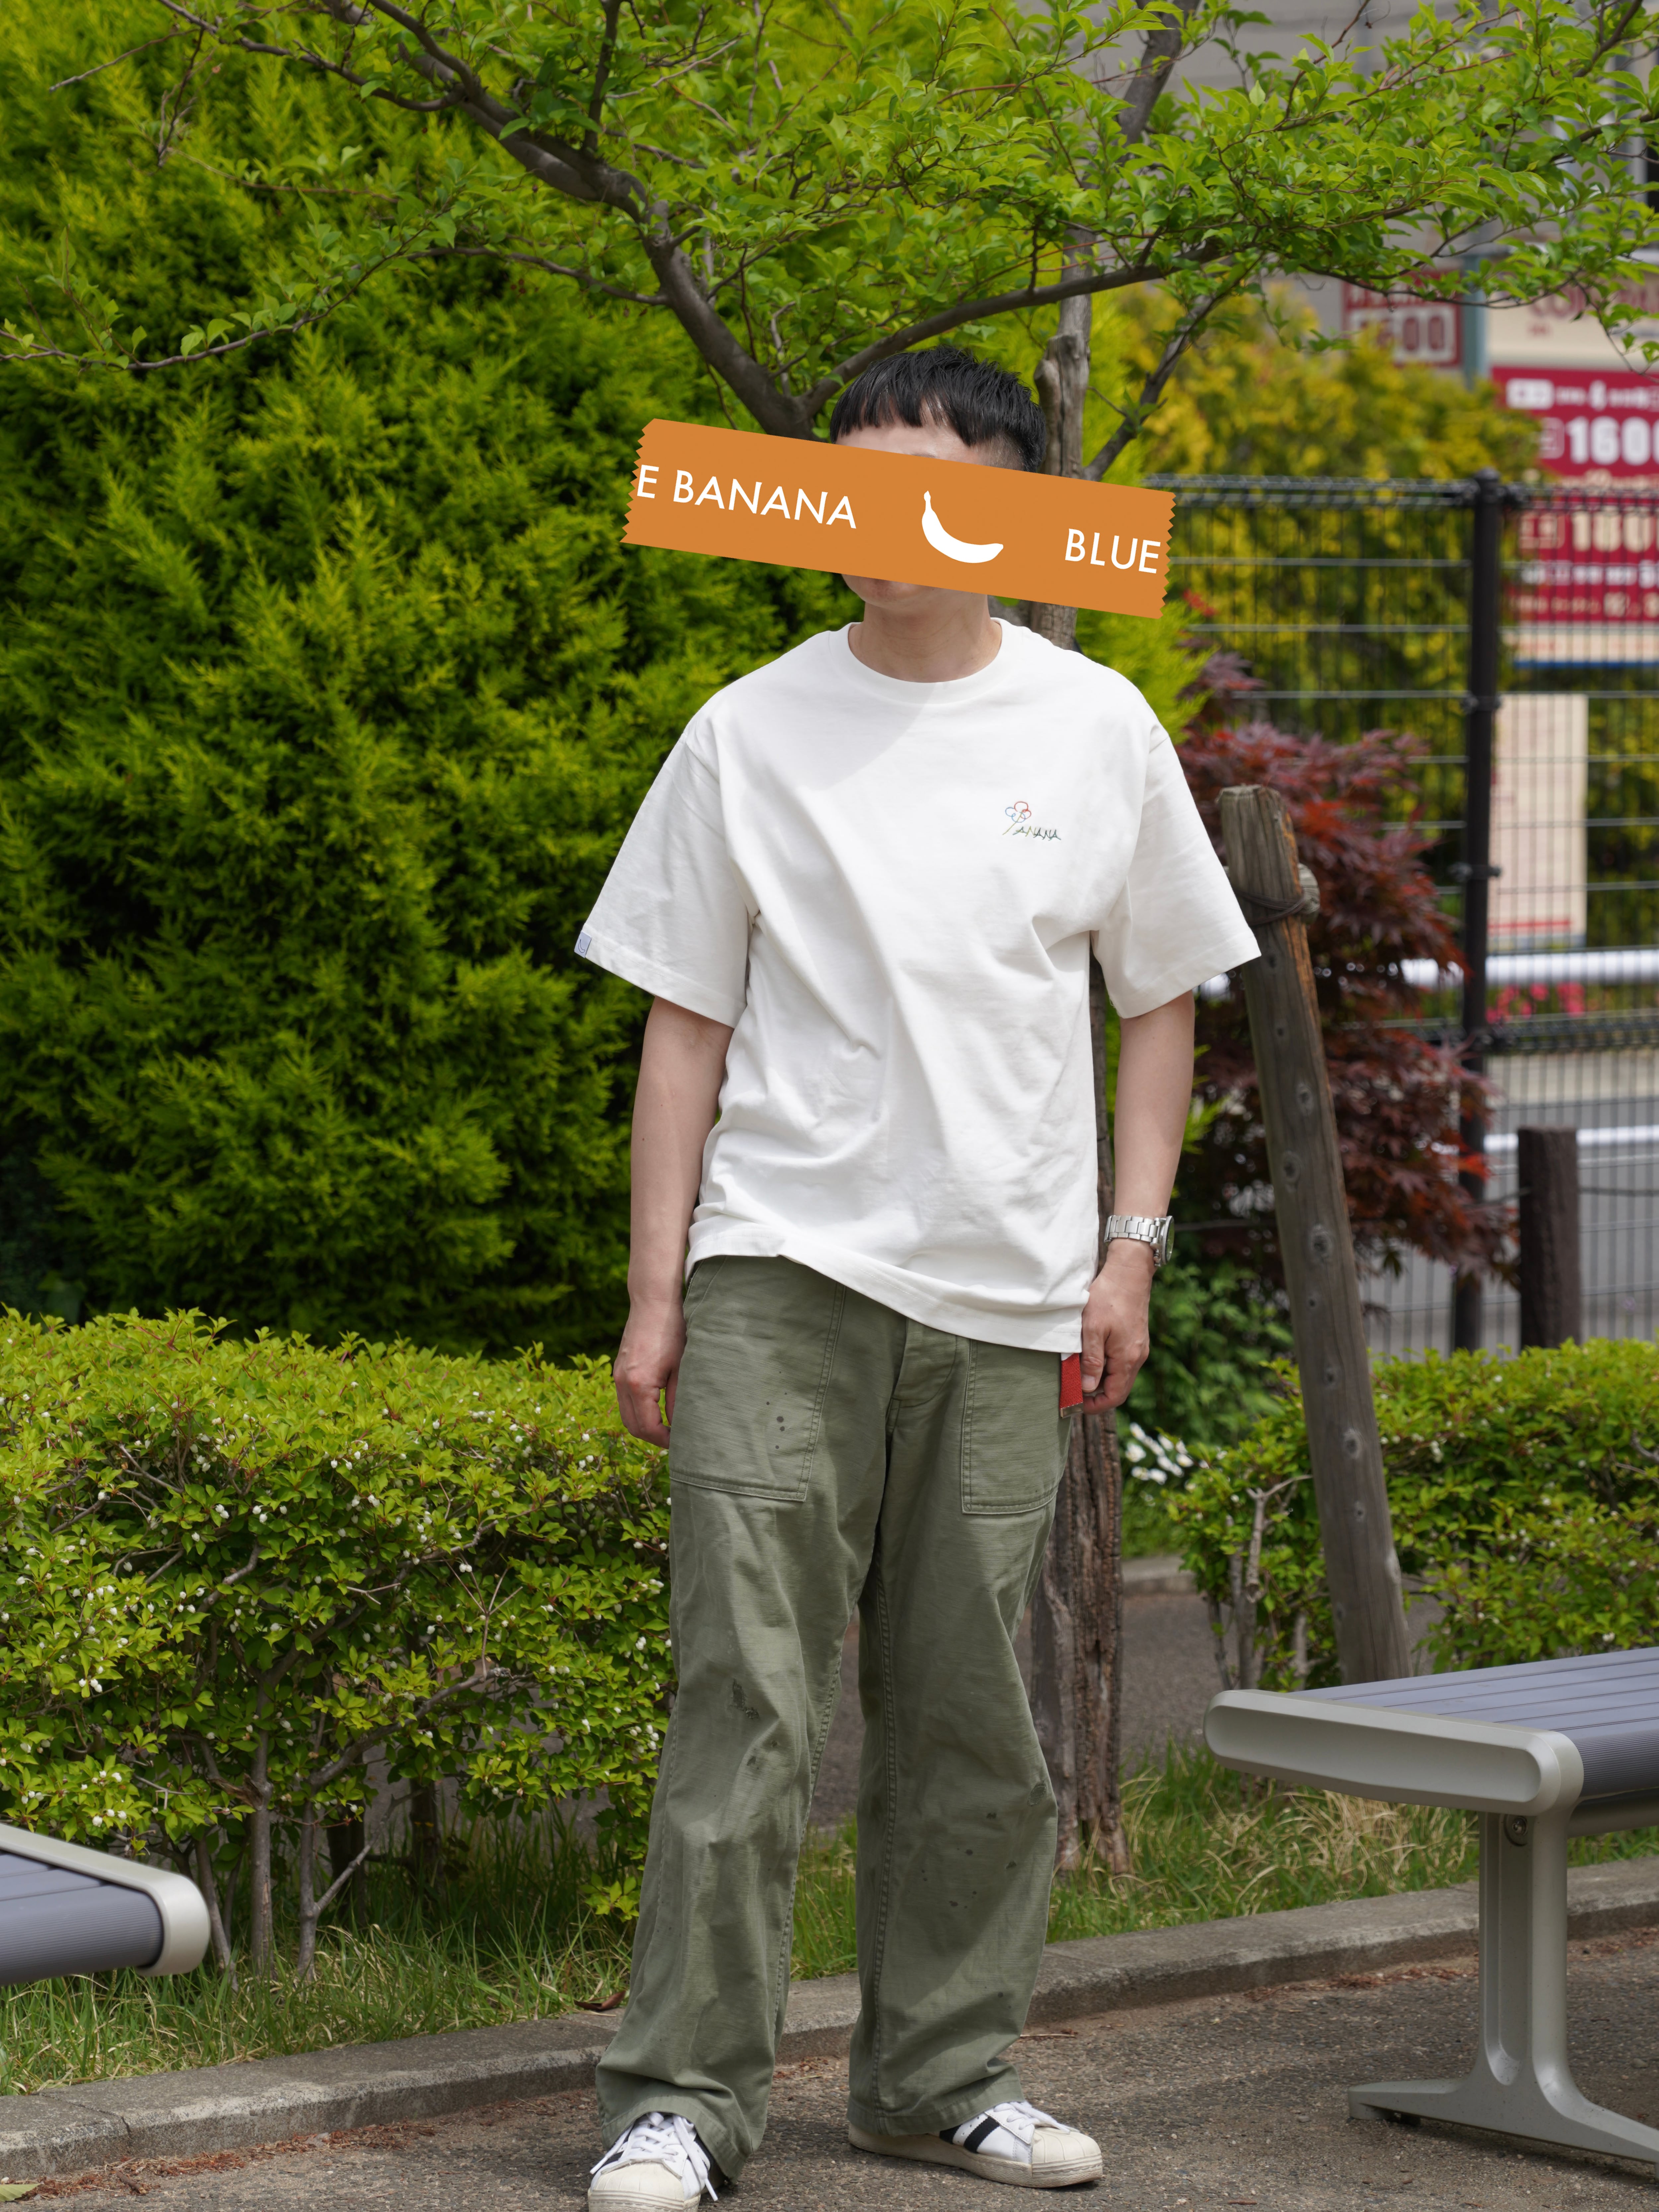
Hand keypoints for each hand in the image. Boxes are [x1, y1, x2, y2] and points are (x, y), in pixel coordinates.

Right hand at [614, 1295, 686, 1447]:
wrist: (653, 1301)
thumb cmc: (673, 1331)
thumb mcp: (681, 1368)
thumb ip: (678, 1401)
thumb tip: (681, 1427)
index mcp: (638, 1384)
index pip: (647, 1428)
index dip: (665, 1441)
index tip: (682, 1442)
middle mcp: (622, 1382)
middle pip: (632, 1426)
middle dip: (653, 1437)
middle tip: (676, 1439)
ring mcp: (617, 1375)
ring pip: (626, 1414)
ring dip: (644, 1425)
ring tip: (668, 1426)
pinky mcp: (619, 1369)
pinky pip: (624, 1399)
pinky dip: (638, 1410)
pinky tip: (657, 1407)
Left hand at [1079, 1241, 1153, 1413]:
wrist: (1129, 1273)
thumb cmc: (1108, 1298)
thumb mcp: (1092, 1329)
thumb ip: (1091, 1361)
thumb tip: (1087, 1388)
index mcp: (1127, 1359)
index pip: (1114, 1397)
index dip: (1094, 1405)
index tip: (1075, 1404)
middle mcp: (1137, 1358)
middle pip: (1118, 1389)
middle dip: (1096, 1396)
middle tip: (1072, 1392)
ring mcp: (1138, 1349)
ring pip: (1119, 1376)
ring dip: (1100, 1380)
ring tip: (1078, 1374)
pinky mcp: (1136, 1340)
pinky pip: (1122, 1363)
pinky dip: (1106, 1367)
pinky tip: (1091, 1358)